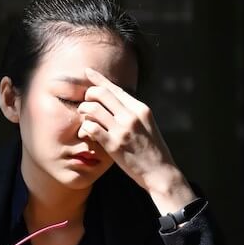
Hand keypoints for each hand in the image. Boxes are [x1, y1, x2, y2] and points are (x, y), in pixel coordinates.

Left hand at [77, 66, 195, 212]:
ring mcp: (122, 129)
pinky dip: (85, 128)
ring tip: (84, 120)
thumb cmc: (152, 150)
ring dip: (83, 112)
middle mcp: (131, 115)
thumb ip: (132, 112)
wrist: (160, 172)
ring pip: (92, 108)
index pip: (115, 88)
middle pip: (101, 93)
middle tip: (85, 105)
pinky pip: (91, 127)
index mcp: (140, 108)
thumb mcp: (146, 125)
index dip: (98, 79)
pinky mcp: (113, 145)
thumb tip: (115, 102)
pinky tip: (87, 134)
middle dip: (88, 95)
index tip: (87, 72)